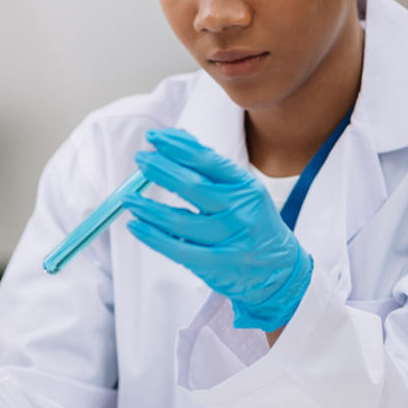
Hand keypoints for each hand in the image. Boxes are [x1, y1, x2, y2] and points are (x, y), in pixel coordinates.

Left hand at [122, 128, 312, 331]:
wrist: (279, 269)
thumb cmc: (252, 220)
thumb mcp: (241, 189)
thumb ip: (210, 165)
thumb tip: (175, 138)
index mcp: (245, 187)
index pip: (208, 161)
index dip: (177, 147)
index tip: (154, 138)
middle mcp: (239, 211)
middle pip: (192, 187)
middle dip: (161, 170)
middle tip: (140, 160)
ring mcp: (229, 239)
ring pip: (181, 221)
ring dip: (149, 208)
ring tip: (128, 197)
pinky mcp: (217, 265)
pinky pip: (178, 249)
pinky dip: (153, 237)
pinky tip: (136, 226)